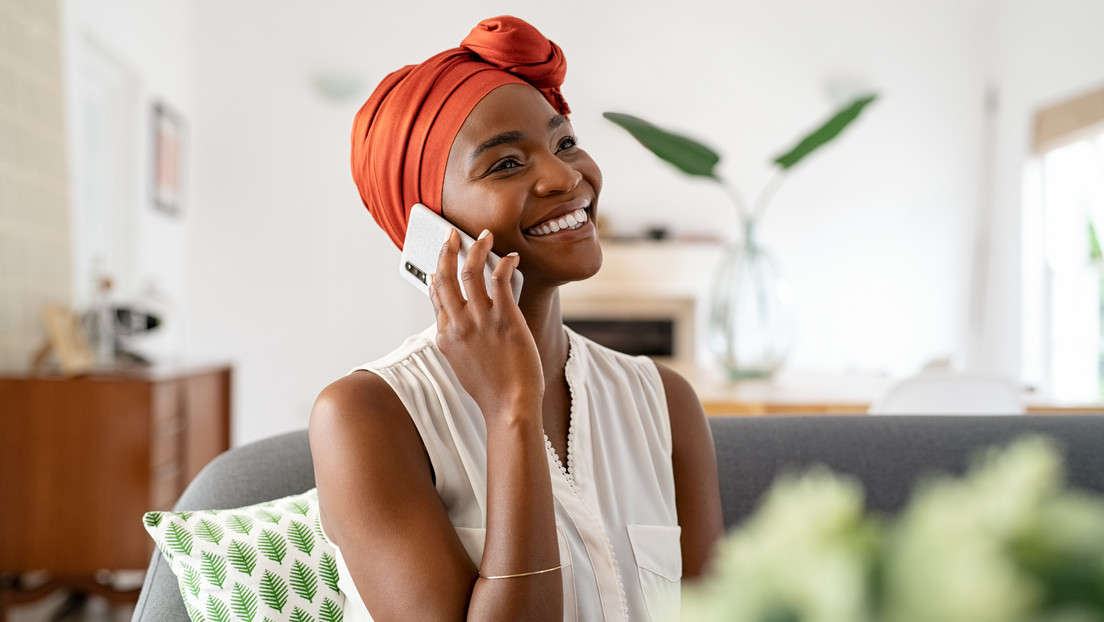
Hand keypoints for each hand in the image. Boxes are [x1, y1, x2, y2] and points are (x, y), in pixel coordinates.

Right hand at [429, 229, 543, 419]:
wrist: (510, 407)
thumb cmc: (491, 389)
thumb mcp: (461, 364)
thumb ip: (454, 341)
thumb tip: (451, 325)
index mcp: (445, 336)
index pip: (435, 296)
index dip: (435, 274)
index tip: (439, 264)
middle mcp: (458, 324)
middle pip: (445, 277)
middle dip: (446, 251)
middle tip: (451, 235)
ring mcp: (480, 321)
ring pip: (470, 272)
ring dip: (476, 248)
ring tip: (484, 236)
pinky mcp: (505, 319)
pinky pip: (500, 281)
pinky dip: (504, 263)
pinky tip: (510, 257)